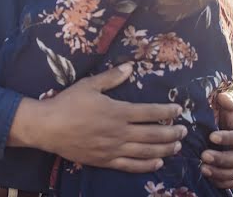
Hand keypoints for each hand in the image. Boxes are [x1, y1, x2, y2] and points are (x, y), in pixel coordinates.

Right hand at [9, 63, 185, 172]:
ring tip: (176, 146)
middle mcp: (120, 132)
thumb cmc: (67, 103)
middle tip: (183, 131)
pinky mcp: (106, 161)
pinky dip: (147, 165)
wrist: (48, 127)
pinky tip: (157, 162)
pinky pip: (131, 166)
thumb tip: (130, 67)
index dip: (167, 112)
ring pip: (146, 151)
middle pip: (153, 134)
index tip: (178, 110)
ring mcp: (114, 149)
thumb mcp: (88, 85)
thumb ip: (112, 77)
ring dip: (165, 149)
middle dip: (172, 132)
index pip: (150, 112)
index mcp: (117, 111)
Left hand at [200, 90, 232, 188]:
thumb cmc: (224, 105)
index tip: (211, 137)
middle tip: (204, 155)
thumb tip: (224, 99)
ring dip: (220, 172)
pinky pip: (231, 180)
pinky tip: (208, 178)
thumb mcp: (228, 98)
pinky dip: (222, 182)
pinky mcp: (232, 168)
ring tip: (203, 168)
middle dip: (222, 159)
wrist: (221, 116)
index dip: (229, 138)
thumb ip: (228, 98)